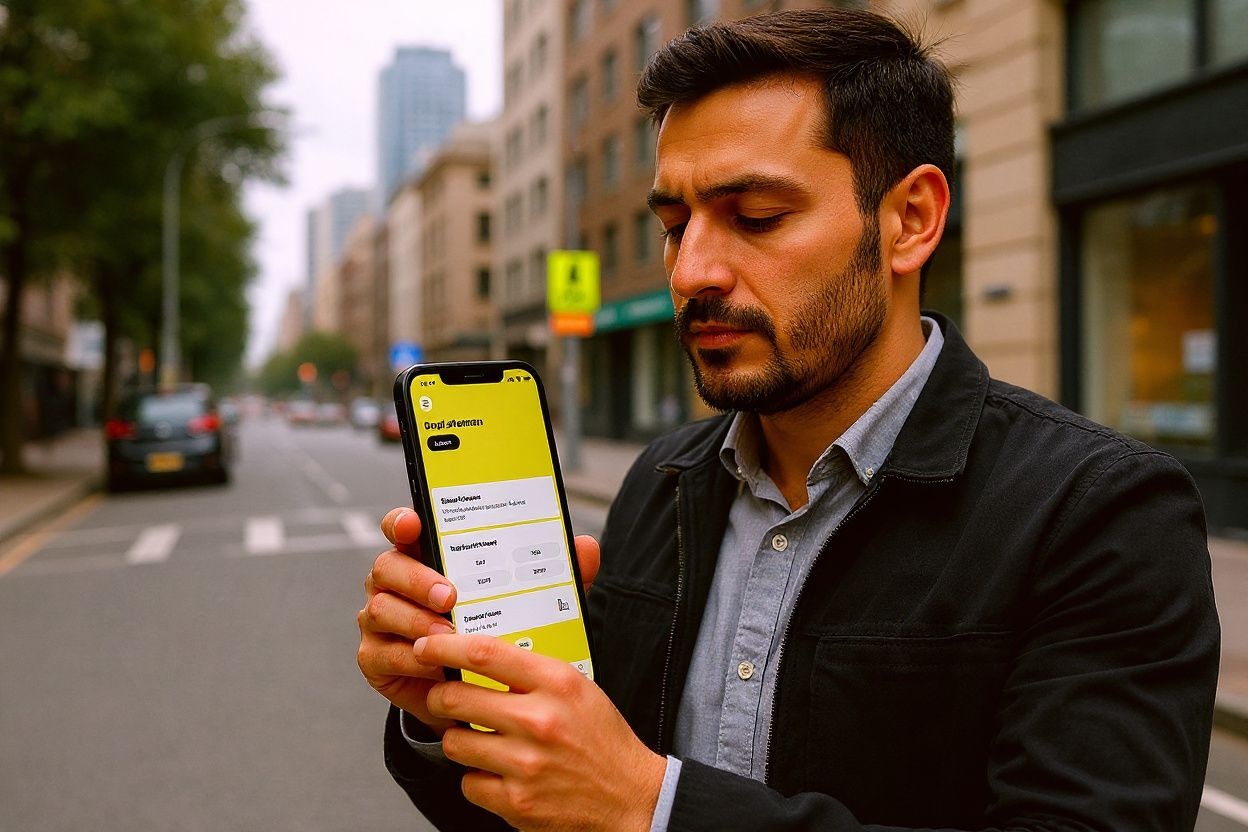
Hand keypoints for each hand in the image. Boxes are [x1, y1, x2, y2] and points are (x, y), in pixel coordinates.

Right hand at [356, 507, 601, 733]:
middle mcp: (397, 583)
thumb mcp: (529, 599)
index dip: (403, 521)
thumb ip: (554, 573)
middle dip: (417, 579)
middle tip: (450, 596)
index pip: (403, 527)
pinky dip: (409, 658)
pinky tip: (434, 666)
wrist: (480, 694)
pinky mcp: (375, 657)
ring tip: (448, 635)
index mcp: (428, 556)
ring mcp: (381, 619)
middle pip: (388, 566)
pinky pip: (381, 653)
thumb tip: (586, 547)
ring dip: (415, 621)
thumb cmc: (497, 631)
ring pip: (380, 608)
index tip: (415, 523)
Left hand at [418, 633, 665, 831]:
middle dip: (441, 698)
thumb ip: (531, 672)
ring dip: (461, 741)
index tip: (426, 646)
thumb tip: (477, 658)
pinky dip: (478, 779)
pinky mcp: (517, 802)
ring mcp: (525, 764)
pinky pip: (469, 783)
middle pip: (457, 698)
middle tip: (446, 699)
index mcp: (556, 683)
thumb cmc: (602, 740)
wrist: (631, 798)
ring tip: (483, 741)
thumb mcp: (577, 688)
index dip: (445, 648)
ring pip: (455, 743)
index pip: (485, 654)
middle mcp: (539, 720)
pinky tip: (500, 774)